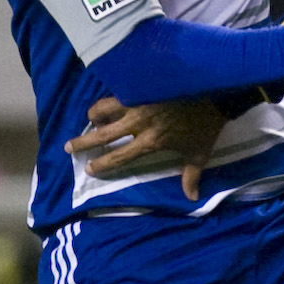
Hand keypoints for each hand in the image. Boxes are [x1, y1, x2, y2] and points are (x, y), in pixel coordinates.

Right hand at [66, 95, 227, 201]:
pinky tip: (109, 97)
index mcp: (151, 141)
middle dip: (83, 142)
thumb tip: (192, 198)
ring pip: (104, 108)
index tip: (89, 168)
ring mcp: (137, 102)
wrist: (216, 91)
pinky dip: (111, 95)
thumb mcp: (200, 152)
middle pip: (103, 134)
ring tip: (91, 118)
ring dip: (94, 114)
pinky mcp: (141, 85)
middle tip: (68, 146)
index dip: (103, 163)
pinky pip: (118, 90)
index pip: (120, 156)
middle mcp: (138, 123)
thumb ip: (191, 175)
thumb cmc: (206, 124)